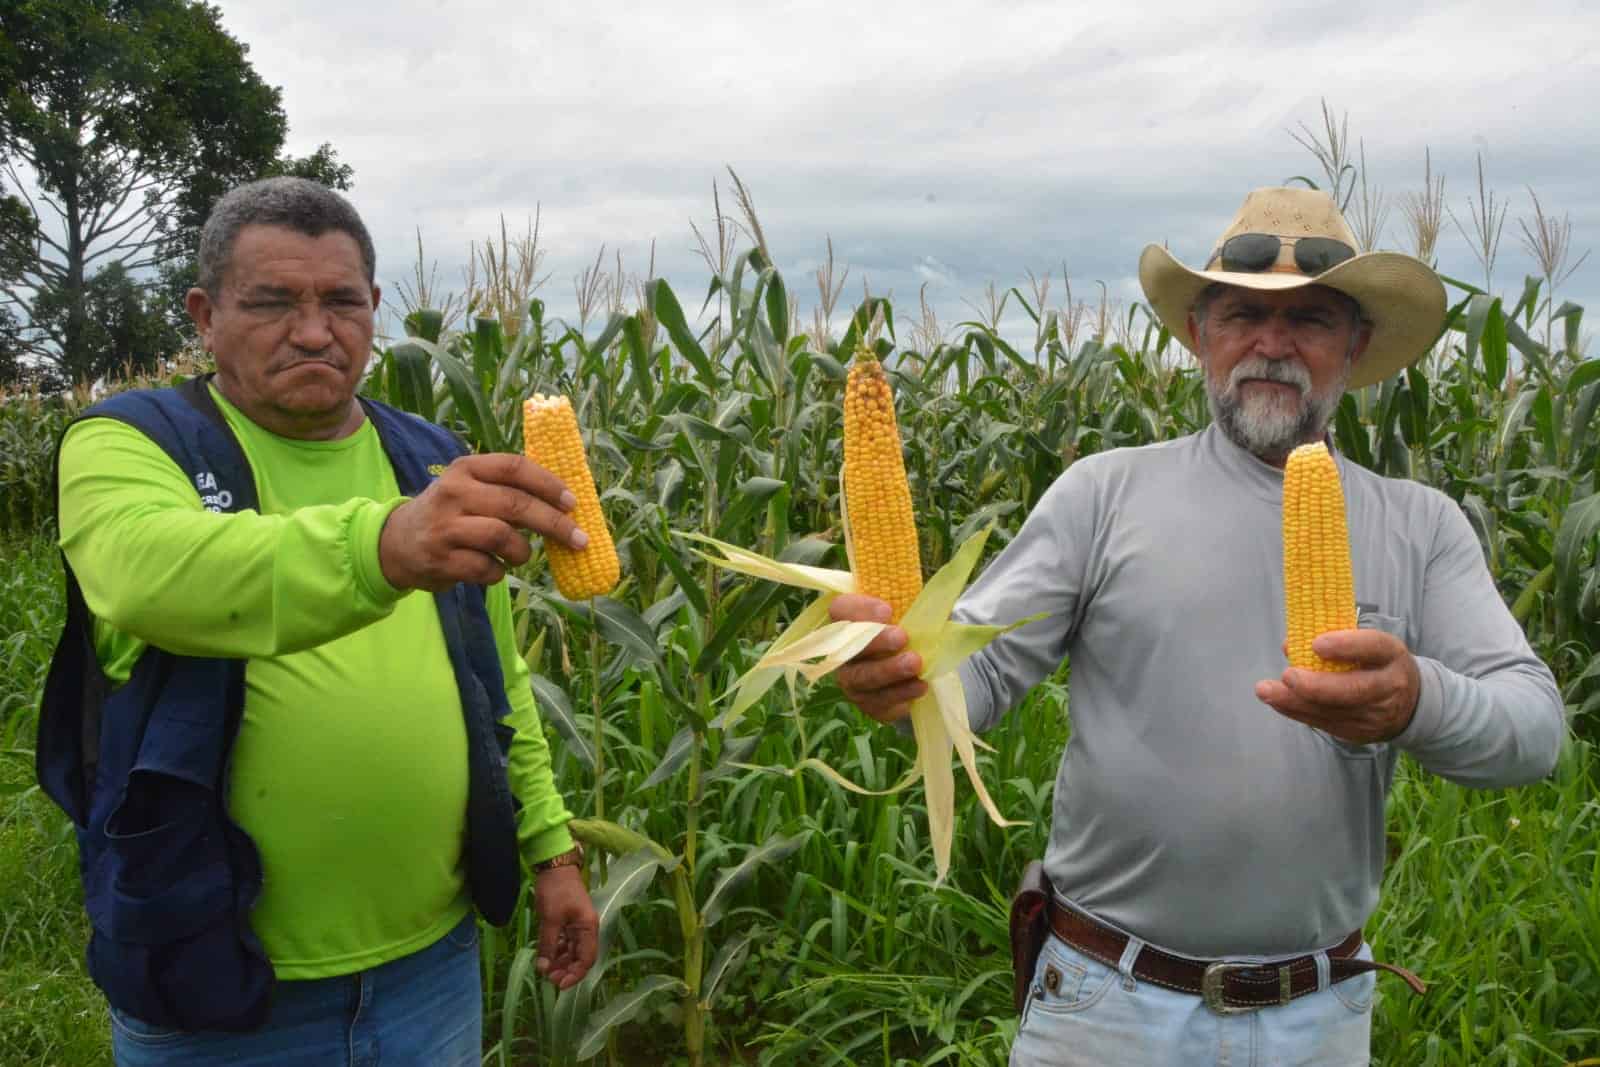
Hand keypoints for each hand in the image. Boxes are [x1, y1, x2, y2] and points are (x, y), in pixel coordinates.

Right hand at [379, 453, 589, 590]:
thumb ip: (507, 490)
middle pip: (515, 505)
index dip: (548, 484)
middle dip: (554, 524)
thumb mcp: (470, 489)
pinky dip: (500, 572)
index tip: (572, 503)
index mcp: (466, 468)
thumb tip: (565, 504)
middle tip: (578, 539)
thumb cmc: (450, 514)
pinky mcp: (440, 560)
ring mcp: (445, 527)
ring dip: (523, 551)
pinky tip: (495, 569)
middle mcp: (454, 493)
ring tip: (520, 555)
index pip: (514, 467)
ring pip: (502, 537)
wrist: (396, 544)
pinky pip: (486, 568)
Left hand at [533, 866, 597, 988]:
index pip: (587, 959)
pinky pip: (564, 943)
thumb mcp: (550, 919)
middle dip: (566, 970)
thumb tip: (544, 969)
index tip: (559, 985)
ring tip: (545, 969)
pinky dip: (556, 951)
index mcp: (588, 928)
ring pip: (571, 952)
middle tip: (548, 978)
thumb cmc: (556, 890)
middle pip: (579, 957)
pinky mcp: (566, 922)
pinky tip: (545, 957)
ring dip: (560, 962)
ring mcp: (576, 925)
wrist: (554, 866)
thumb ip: (548, 945)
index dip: (575, 974)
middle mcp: (585, 929)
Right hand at [830, 594, 925, 723]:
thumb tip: (930, 608)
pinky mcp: (868, 703)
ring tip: (916, 664)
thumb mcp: (908, 613)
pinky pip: (878, 703)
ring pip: (863, 678)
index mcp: (848, 621)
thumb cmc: (906, 632)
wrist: (914, 668)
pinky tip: (920, 686)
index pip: (840, 609)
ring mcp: (852, 680)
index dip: (860, 609)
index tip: (888, 610)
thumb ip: (912, 607)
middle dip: (876, 642)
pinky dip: (900, 695)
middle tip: (902, 637)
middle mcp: (843, 652)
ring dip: (889, 671)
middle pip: (849, 647)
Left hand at [1255, 629, 1420, 744]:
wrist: (1410, 704)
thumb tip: (1290, 644)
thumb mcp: (1367, 644)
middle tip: (1287, 675)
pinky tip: (1276, 701)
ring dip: (1295, 702)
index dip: (1346, 646)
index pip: (1373, 647)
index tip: (1316, 644)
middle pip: (1353, 690)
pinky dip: (1296, 712)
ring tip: (1266, 690)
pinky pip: (1325, 723)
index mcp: (1391, 655)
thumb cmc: (1377, 664)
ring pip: (1333, 711)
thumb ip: (1333, 640)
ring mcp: (1376, 715)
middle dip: (1316, 685)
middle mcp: (1388, 686)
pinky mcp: (1360, 733)